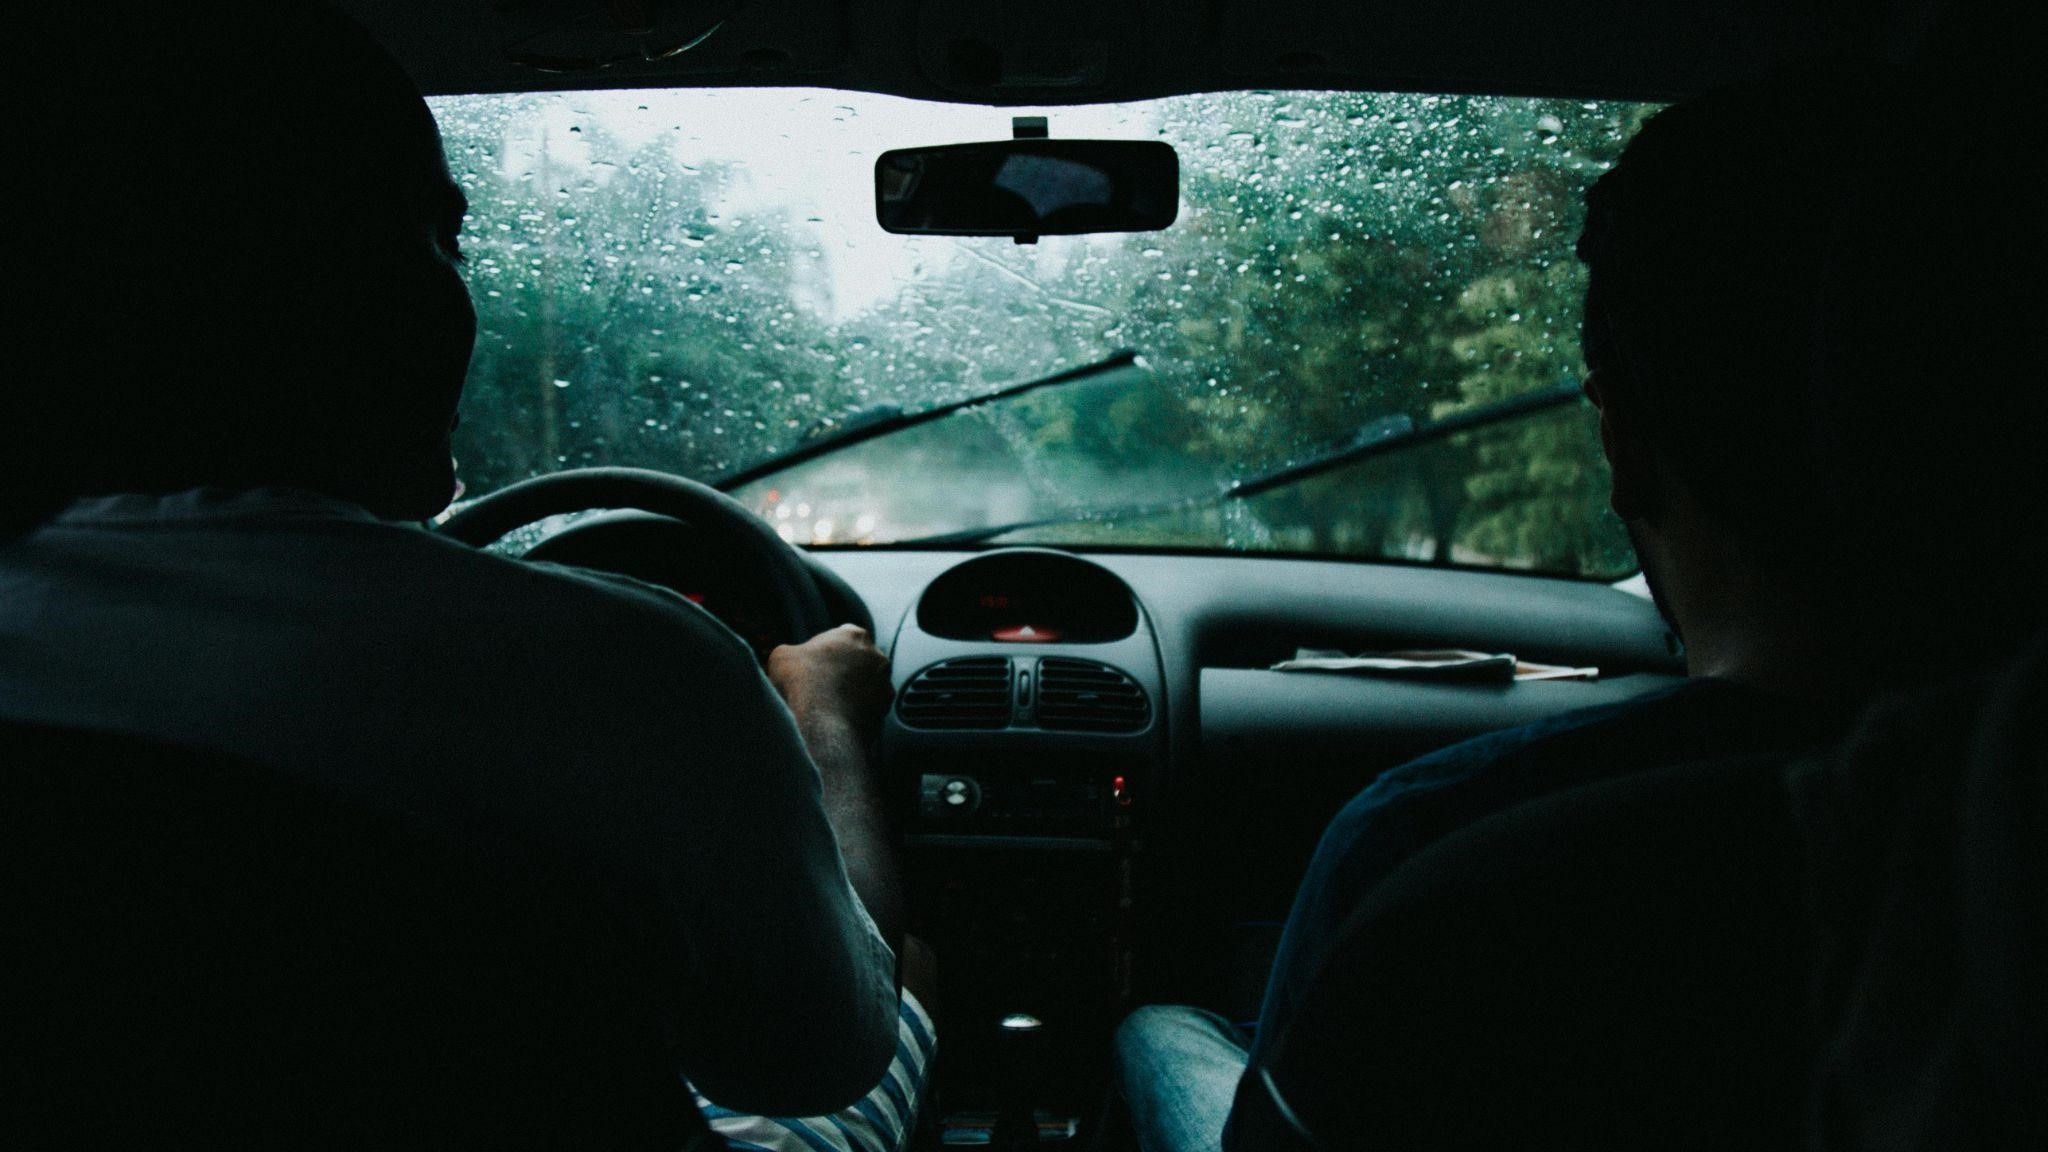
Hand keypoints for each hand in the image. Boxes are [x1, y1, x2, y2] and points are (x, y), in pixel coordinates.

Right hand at [766, 624, 892, 737]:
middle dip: (842, 669)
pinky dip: (859, 708)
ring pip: (867, 681)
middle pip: (856, 658)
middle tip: (821, 684)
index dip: (824, 650)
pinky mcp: (887, 705)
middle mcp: (876, 654)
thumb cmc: (803, 682)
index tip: (812, 664)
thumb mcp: (781, 657)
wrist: (825, 722)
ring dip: (853, 688)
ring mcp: (885, 680)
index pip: (841, 636)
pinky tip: (842, 716)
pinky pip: (871, 704)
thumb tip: (792, 660)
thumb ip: (791, 652)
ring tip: (830, 703)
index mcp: (853, 635)